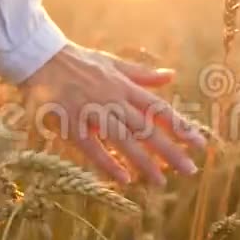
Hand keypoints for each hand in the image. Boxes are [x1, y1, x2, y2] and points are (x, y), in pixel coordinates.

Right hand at [18, 43, 205, 185]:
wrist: (40, 57)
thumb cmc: (78, 61)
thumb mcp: (113, 63)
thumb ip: (142, 74)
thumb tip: (171, 76)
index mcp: (124, 86)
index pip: (158, 110)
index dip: (180, 127)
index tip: (199, 144)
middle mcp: (113, 100)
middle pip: (146, 129)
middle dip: (170, 150)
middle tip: (191, 171)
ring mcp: (93, 112)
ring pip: (123, 140)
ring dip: (144, 162)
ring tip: (161, 181)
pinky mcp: (72, 124)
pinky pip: (92, 147)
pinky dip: (107, 163)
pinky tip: (124, 179)